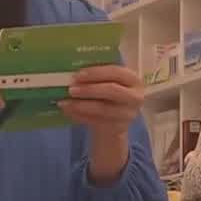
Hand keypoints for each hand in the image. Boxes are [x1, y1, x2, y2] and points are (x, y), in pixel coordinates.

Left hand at [60, 64, 143, 184]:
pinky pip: (97, 121)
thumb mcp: (107, 81)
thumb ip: (96, 76)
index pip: (116, 72)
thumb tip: (72, 73)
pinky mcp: (118, 127)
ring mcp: (128, 113)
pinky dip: (80, 116)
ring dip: (81, 105)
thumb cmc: (108, 93)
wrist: (115, 118)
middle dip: (89, 89)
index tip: (78, 74)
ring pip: (103, 109)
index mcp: (133, 78)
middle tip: (71, 89)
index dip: (96, 73)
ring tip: (65, 103)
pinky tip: (68, 112)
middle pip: (112, 90)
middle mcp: (135, 96)